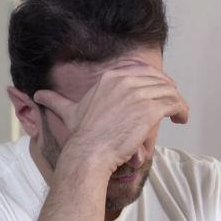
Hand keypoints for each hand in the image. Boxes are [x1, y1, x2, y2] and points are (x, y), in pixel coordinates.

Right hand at [33, 63, 188, 172]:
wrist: (89, 152)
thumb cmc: (82, 135)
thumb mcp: (69, 111)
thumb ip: (56, 100)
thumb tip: (38, 95)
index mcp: (110, 78)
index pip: (140, 69)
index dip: (155, 76)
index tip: (162, 86)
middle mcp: (125, 81)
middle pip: (157, 79)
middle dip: (168, 89)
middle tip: (174, 101)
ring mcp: (139, 94)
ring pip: (169, 92)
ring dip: (178, 102)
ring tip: (180, 114)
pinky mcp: (151, 109)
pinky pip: (175, 104)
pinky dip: (182, 111)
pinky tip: (181, 119)